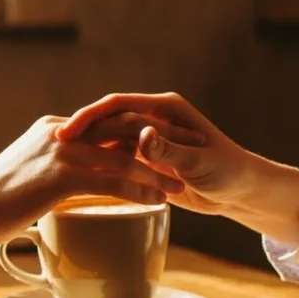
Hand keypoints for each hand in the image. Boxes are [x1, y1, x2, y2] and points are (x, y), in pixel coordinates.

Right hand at [0, 115, 184, 244]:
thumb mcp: (26, 177)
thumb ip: (50, 173)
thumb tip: (65, 188)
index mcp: (52, 129)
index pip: (103, 125)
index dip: (135, 137)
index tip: (160, 149)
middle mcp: (60, 132)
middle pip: (120, 130)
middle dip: (154, 144)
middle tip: (181, 160)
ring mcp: (61, 150)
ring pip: (122, 155)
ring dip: (156, 169)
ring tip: (181, 184)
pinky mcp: (62, 174)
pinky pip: (113, 180)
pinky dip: (141, 189)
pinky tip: (159, 201)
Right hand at [57, 92, 298, 245]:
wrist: (245, 192)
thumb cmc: (229, 174)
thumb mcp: (199, 164)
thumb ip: (169, 151)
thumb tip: (141, 136)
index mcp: (164, 108)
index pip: (116, 105)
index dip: (89, 116)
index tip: (67, 131)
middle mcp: (152, 119)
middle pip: (108, 120)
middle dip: (83, 132)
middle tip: (52, 147)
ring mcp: (149, 140)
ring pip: (109, 141)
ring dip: (90, 151)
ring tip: (60, 164)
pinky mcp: (148, 161)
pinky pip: (118, 162)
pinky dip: (105, 170)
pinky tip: (85, 182)